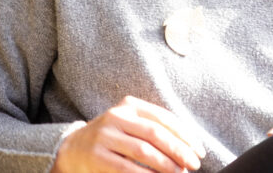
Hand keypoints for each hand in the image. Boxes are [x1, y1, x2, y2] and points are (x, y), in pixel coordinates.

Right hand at [52, 95, 206, 172]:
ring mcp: (105, 135)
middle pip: (156, 133)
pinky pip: (127, 168)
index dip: (185, 134)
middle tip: (194, 164)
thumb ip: (154, 129)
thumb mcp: (130, 125)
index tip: (199, 151)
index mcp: (129, 106)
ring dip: (166, 165)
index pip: (164, 117)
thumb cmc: (112, 139)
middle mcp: (116, 116)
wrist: (73, 149)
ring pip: (143, 150)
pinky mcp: (98, 156)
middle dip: (179, 150)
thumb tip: (189, 148)